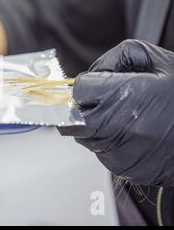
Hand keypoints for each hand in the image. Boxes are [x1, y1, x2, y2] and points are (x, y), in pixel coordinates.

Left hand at [59, 40, 173, 185]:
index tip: (96, 85)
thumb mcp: (155, 60)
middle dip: (83, 108)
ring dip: (95, 127)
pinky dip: (110, 144)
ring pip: (86, 138)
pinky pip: (103, 155)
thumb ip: (116, 58)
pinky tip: (134, 134)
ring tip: (126, 117)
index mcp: (122, 97)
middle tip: (104, 101)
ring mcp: (120, 153)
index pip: (78, 91)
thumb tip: (92, 73)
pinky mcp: (126, 170)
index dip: (87, 85)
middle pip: (73, 119)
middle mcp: (116, 128)